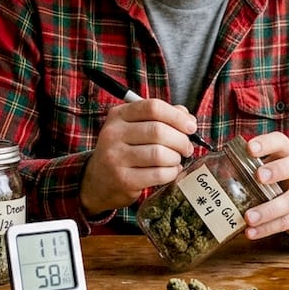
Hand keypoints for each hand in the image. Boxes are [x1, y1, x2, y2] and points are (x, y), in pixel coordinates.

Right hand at [79, 98, 197, 214]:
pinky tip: (170, 171)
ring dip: (176, 158)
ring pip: (160, 153)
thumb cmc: (123, 151)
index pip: (153, 107)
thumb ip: (160, 118)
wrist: (97, 181)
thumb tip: (188, 118)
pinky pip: (158, 174)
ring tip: (176, 160)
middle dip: (181, 140)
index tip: (191, 127)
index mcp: (118, 115)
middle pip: (158, 131)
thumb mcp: (134, 128)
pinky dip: (171, 173)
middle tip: (187, 148)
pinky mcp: (123, 179)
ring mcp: (116, 157)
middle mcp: (113, 134)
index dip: (177, 116)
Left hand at [242, 132, 288, 238]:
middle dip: (277, 171)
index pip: (280, 142)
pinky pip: (287, 222)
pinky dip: (268, 228)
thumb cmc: (280, 182)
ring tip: (248, 217)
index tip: (250, 148)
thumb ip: (249, 167)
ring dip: (268, 210)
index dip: (266, 144)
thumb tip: (215, 168)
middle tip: (258, 177)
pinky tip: (251, 232)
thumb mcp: (270, 169)